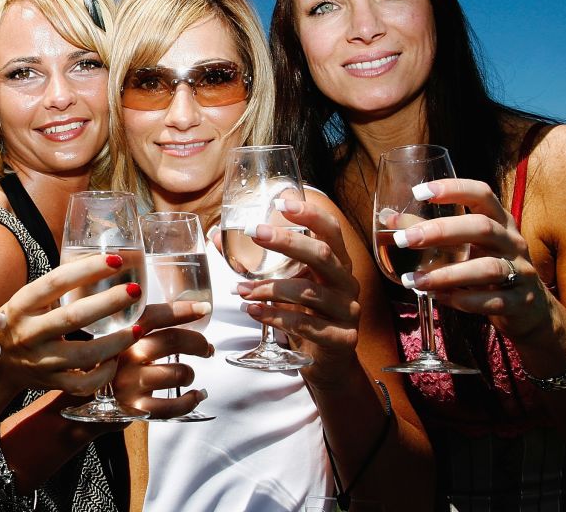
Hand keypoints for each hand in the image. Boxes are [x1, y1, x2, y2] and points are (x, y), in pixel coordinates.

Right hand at [0, 252, 145, 395]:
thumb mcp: (27, 300)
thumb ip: (56, 287)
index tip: (115, 260)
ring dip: (115, 342)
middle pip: (73, 317)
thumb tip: (102, 262)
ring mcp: (40, 361)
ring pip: (84, 355)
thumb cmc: (20, 323)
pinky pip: (83, 383)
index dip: (86, 270)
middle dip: (108, 302)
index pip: (56, 282)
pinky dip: (104, 374)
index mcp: (23, 305)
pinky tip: (116, 360)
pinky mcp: (51, 383)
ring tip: (137, 329)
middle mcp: (29, 333)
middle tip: (135, 290)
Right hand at [112, 302, 211, 417]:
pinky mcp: (135, 407)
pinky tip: (195, 396)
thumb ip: (144, 327)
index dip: (183, 310)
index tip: (203, 310)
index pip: (156, 315)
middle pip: (173, 340)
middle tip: (206, 348)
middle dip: (198, 343)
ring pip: (178, 373)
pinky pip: (174, 405)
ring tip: (187, 375)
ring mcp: (129, 382)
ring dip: (190, 373)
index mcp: (121, 332)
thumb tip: (188, 315)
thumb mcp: (120, 339)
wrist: (85, 400)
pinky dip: (191, 400)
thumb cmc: (111, 366)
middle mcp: (124, 354)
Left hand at [218, 199, 361, 372]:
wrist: (327, 363)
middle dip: (286, 242)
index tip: (283, 202)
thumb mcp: (287, 283)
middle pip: (322, 255)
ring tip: (241, 289)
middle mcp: (347, 283)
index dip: (311, 214)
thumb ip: (258, 261)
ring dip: (270, 288)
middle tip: (254, 233)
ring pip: (309, 293)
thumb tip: (217, 235)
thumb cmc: (305, 315)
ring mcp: (348, 311)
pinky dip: (276, 317)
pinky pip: (306, 325)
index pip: (331, 231)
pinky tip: (254, 312)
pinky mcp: (342, 338)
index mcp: (337, 264)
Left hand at [390, 178, 552, 339]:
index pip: (482, 194)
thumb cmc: (489, 267)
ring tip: (413, 281)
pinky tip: (437, 298)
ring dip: (445, 275)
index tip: (419, 192)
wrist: (531, 310)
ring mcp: (521, 271)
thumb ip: (433, 233)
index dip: (453, 189)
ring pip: (486, 268)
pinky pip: (491, 300)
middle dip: (440, 232)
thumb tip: (388, 219)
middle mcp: (512, 241)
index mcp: (500, 221)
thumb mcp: (468, 246)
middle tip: (403, 240)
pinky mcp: (520, 301)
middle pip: (481, 227)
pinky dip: (462, 301)